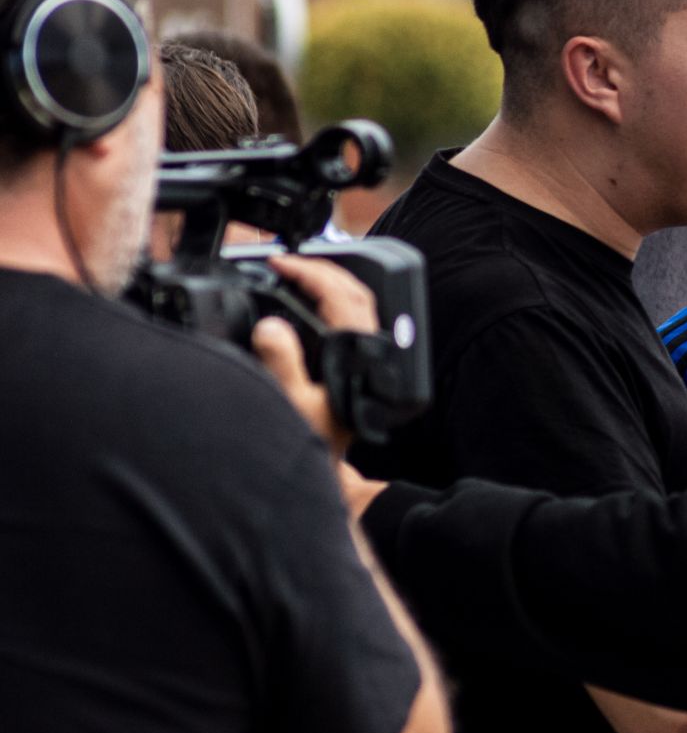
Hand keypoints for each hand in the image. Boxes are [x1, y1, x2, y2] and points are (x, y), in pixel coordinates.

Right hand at [250, 254, 377, 456]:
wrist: (325, 469)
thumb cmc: (311, 441)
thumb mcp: (288, 402)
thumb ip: (280, 363)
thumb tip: (270, 327)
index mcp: (357, 356)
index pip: (341, 297)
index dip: (311, 273)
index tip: (281, 263)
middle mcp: (370, 353)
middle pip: (356, 293)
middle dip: (322, 270)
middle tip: (286, 263)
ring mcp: (370, 359)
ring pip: (359, 305)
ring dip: (330, 284)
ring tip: (297, 275)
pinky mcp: (362, 367)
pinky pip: (354, 321)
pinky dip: (333, 304)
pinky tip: (311, 306)